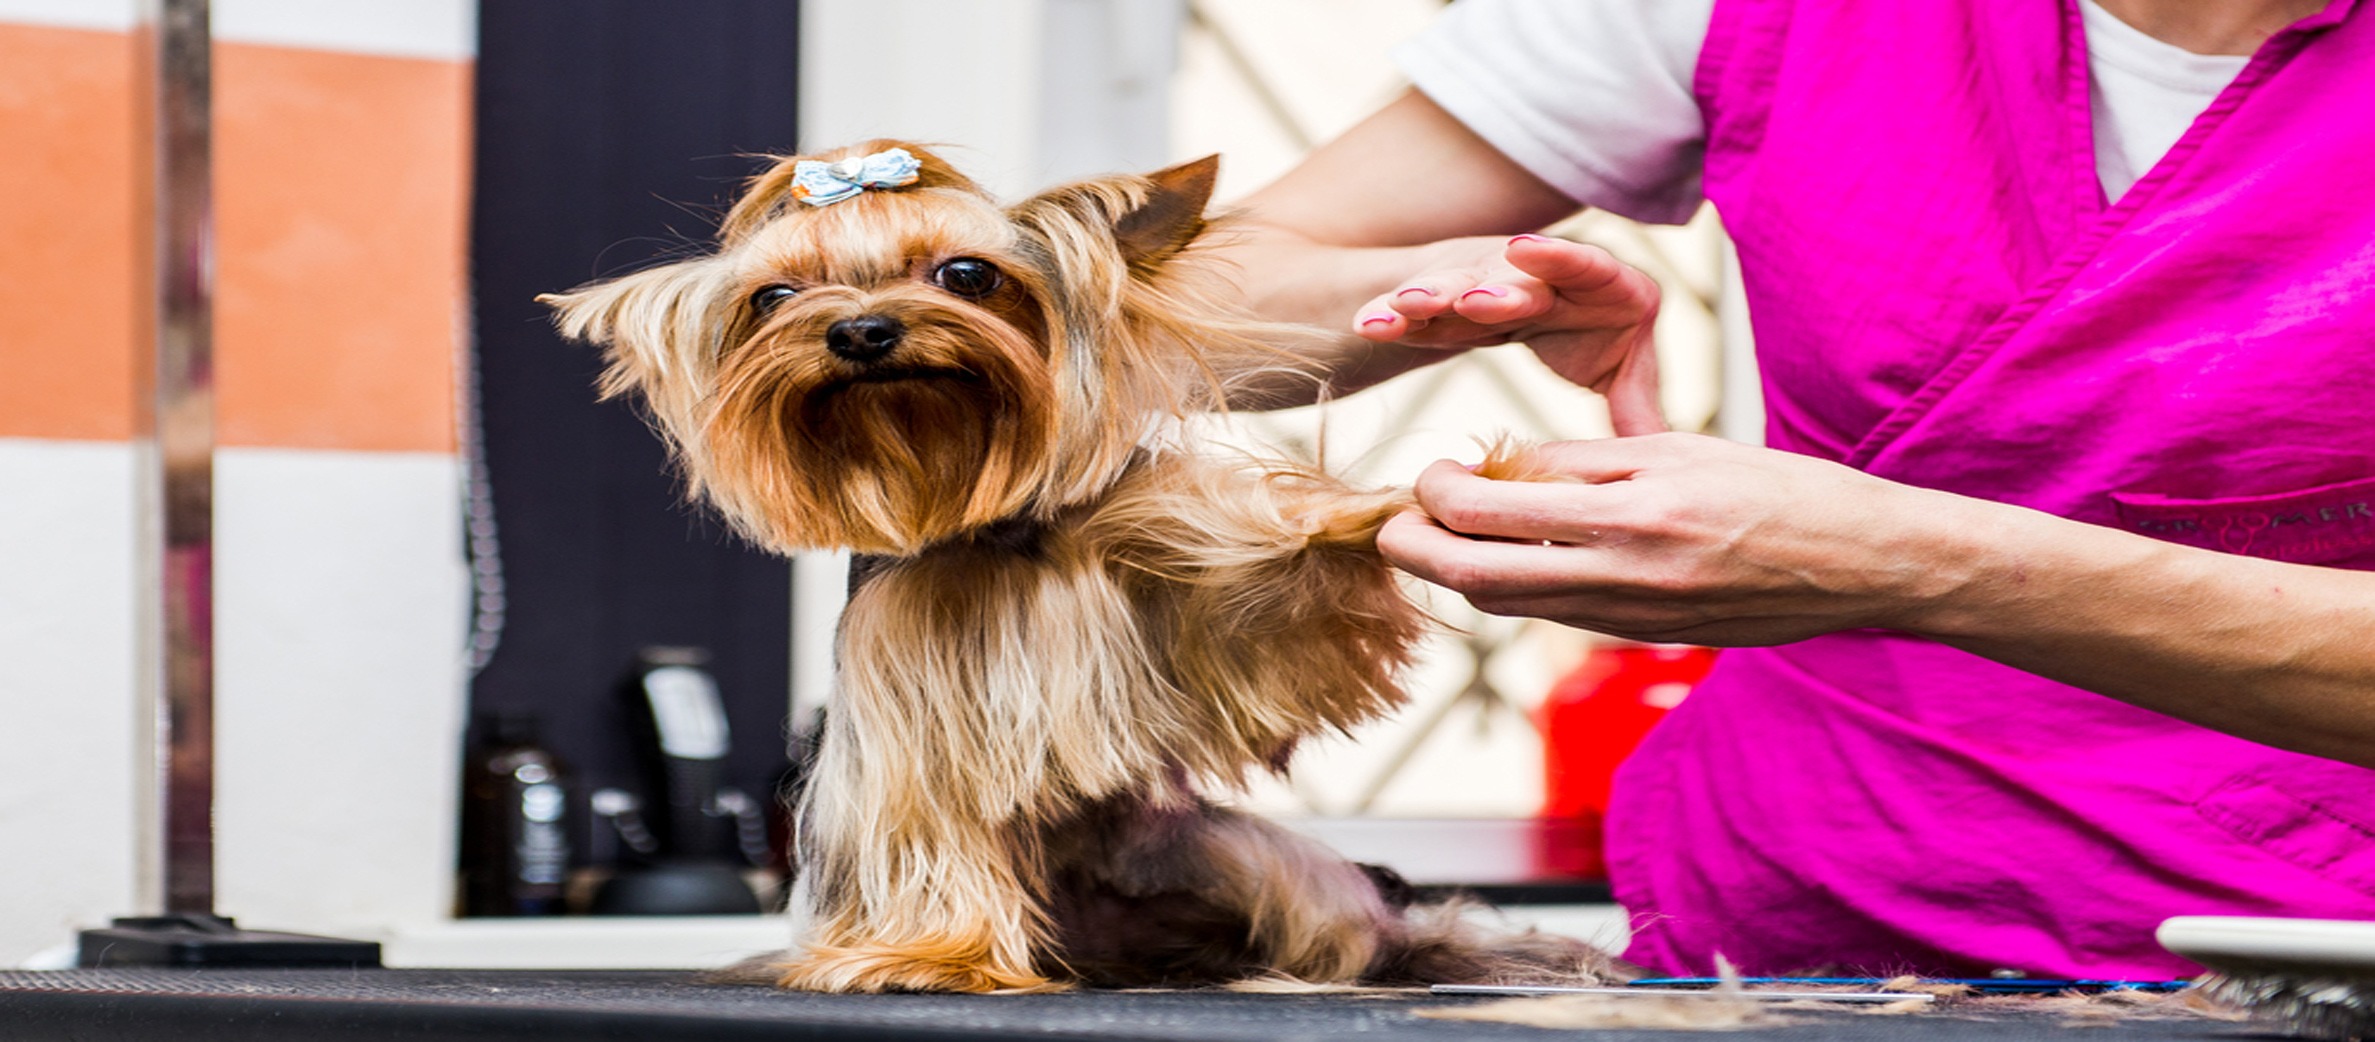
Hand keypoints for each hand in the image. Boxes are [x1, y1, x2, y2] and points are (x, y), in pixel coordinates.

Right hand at [1351, 234, 1666, 435]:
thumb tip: (1667, 465)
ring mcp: (1476, 280)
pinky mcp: (1434, 298)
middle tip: (1477, 300)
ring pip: (1453, 286)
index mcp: (1592, 284)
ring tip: (1409, 308)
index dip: (1557, 257)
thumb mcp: (1613, 367)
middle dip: (1494, 288)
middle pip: (1513, 278)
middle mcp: (1531, 273)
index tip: (1525, 250)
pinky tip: (1368, 325)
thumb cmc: (1577, 333)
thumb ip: (1636, 404)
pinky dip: (1390, 314)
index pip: (1582, 264)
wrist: (1511, 301)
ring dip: (1431, 296)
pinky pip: (1410, 308)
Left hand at [1376, 433, 1977, 644]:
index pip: (1491, 506)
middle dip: (1416, 551)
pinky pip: (1557, 617)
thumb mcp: (1680, 448)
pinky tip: (1512, 559)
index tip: (1428, 472)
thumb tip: (1506, 469)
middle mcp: (1624, 574)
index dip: (1439, 490)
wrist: (1867, 565)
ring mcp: (1633, 618)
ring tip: (1439, 539)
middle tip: (1390, 524)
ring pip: (1510, 606)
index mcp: (1632, 510)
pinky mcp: (1646, 641)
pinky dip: (1518, 589)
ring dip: (1461, 575)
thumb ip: (1587, 463)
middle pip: (1476, 576)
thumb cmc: (1781, 490)